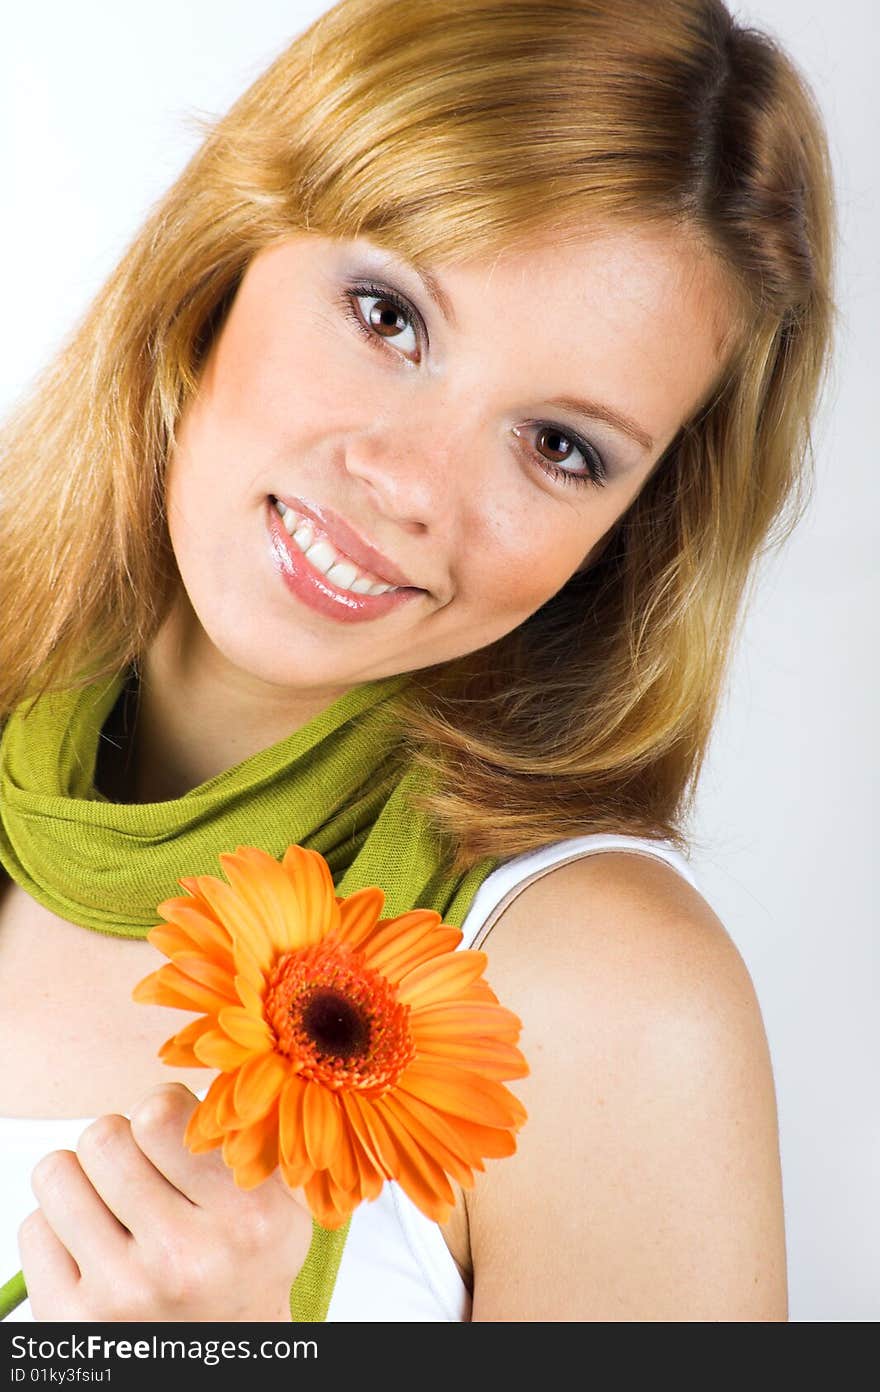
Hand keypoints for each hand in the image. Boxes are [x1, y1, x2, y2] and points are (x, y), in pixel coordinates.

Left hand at [18, 1082, 313, 1321]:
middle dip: (119, 1143)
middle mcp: (184, 1259)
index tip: (174, 1137)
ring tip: (113, 1207)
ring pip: (57, 1173)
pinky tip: (95, 1249)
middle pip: (102, 1135)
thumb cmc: (245, 1269)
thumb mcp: (281, 1205)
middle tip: (140, 1173)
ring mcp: (120, 1294)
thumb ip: (249, 1137)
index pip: (159, 1112)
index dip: (161, 1112)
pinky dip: (58, 1229)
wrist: (221, 1362)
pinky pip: (31, 1227)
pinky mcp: (69, 1321)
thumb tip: (208, 1053)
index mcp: (246, 1219)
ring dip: (82, 1181)